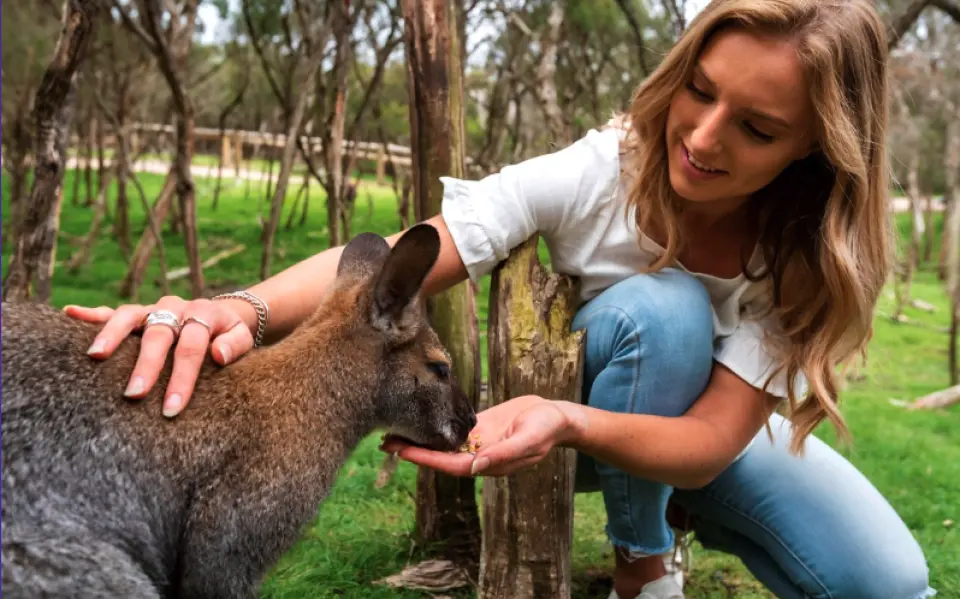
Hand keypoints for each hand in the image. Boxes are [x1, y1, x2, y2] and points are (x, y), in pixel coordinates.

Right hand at [64, 296, 255, 416]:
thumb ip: (235, 345)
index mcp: (203, 314)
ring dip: (111, 335)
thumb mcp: (243, 337)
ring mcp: (153, 309)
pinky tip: (69, 313)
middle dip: (146, 365)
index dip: (182, 377)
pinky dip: (91, 313)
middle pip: (158, 334)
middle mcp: (175, 308)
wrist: (222, 313)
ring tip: (95, 356)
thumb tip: (218, 355)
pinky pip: (112, 311)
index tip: (172, 407)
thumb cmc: (230, 334)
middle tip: (134, 394)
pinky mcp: (138, 313)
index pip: (192, 347)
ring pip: (129, 317)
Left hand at [379, 395, 584, 476]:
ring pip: (442, 444)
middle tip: (385, 442)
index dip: (426, 459)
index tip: (403, 452)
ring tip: (392, 433)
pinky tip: (416, 419)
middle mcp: (479, 456)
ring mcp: (478, 442)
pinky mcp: (479, 428)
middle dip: (414, 450)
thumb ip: (504, 453)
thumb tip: (477, 467)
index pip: (450, 465)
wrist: (558, 416)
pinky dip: (434, 426)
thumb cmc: (546, 428)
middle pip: (440, 456)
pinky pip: (452, 430)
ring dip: (419, 439)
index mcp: (489, 462)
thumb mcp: (529, 439)